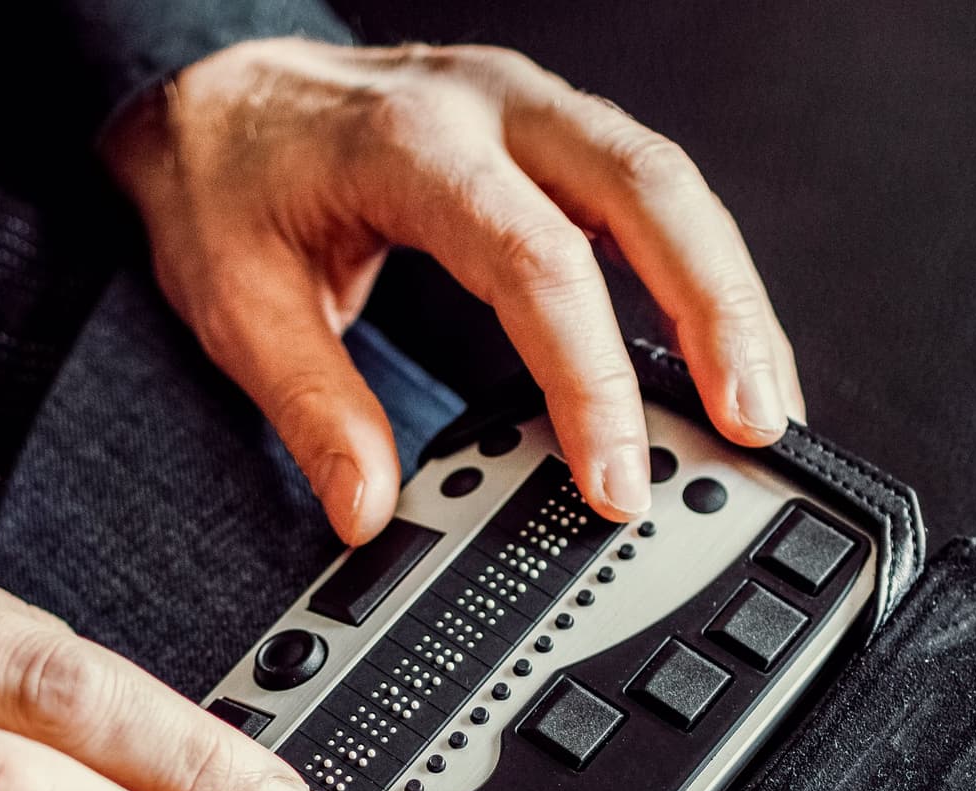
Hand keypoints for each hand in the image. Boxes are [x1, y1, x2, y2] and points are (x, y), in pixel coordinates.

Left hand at [104, 38, 804, 542]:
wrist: (212, 94)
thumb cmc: (226, 182)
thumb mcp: (239, 305)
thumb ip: (312, 411)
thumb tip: (369, 511)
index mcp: (413, 144)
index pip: (535, 261)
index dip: (590, 376)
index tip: (614, 475)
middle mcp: (491, 106)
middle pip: (647, 191)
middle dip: (717, 314)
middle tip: (752, 424)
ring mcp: (531, 111)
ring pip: (668, 184)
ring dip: (728, 294)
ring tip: (762, 402)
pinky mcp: (548, 136)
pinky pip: (645, 194)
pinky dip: (694, 273)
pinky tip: (714, 349)